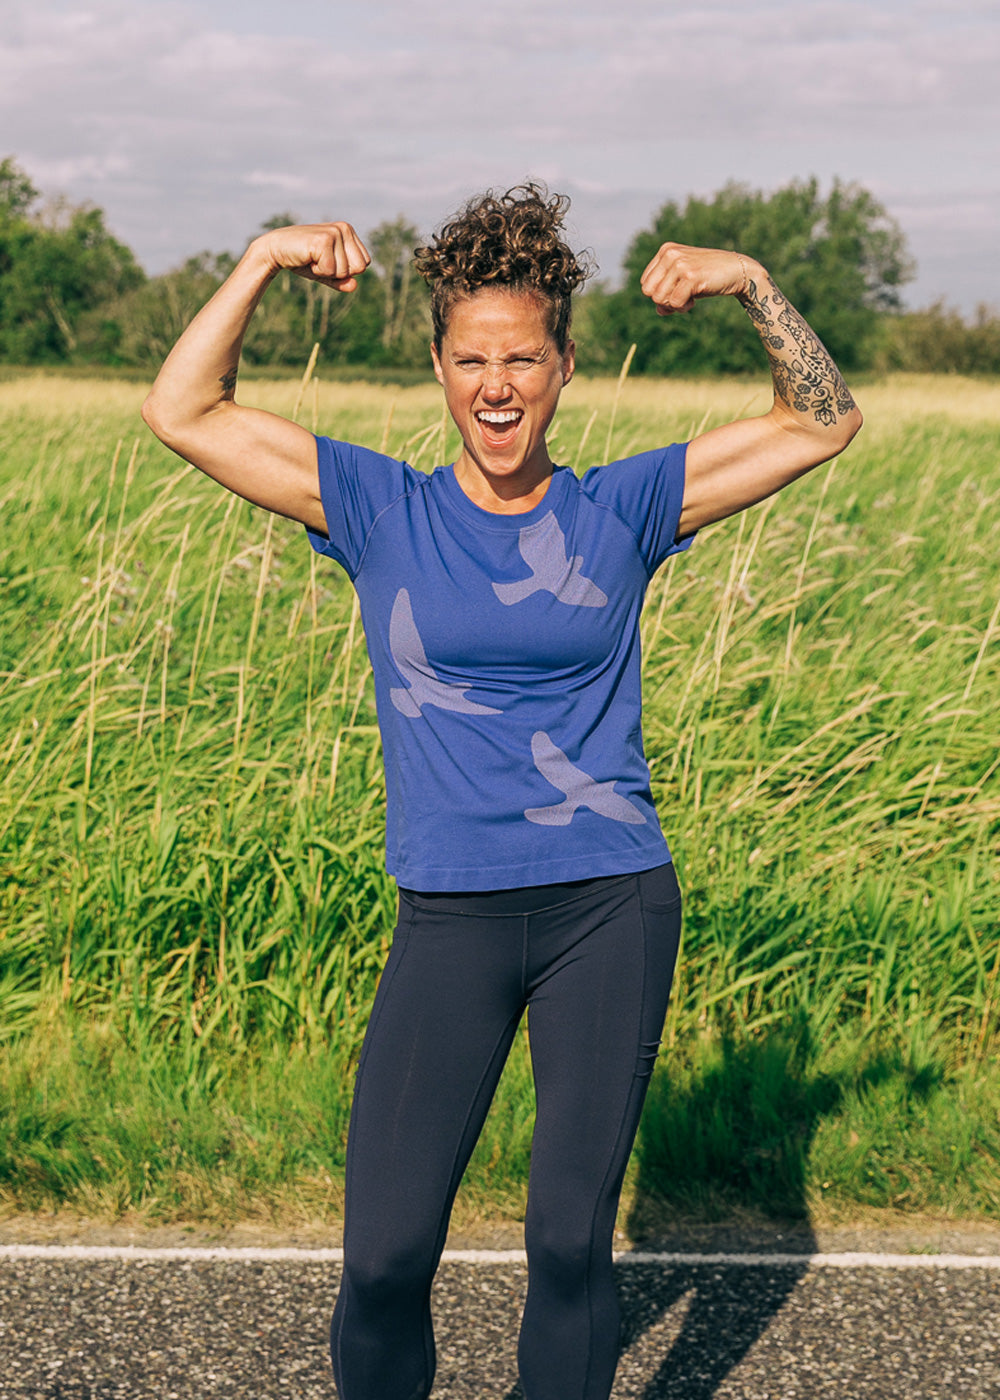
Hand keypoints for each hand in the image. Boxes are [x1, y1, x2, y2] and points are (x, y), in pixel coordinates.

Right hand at [254, 222, 371, 291]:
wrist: (276, 249)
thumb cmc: (303, 259)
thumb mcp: (326, 272)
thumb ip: (342, 280)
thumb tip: (355, 286)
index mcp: (348, 231)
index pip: (363, 264)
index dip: (345, 270)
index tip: (327, 260)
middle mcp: (344, 228)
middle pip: (358, 268)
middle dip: (339, 272)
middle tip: (320, 260)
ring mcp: (335, 232)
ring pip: (344, 271)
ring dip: (326, 271)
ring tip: (312, 258)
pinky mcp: (323, 240)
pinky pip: (331, 270)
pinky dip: (318, 271)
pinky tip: (308, 258)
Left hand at [640, 243, 757, 315]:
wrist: (737, 271)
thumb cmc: (708, 278)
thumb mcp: (683, 284)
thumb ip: (667, 295)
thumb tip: (659, 311)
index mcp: (665, 251)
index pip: (645, 283)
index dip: (659, 294)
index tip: (676, 291)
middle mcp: (670, 254)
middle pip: (648, 292)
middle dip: (664, 301)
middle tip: (681, 297)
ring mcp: (680, 263)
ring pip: (659, 298)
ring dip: (674, 305)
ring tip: (689, 298)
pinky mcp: (690, 275)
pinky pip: (675, 302)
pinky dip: (683, 307)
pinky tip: (694, 300)